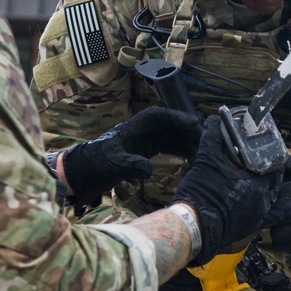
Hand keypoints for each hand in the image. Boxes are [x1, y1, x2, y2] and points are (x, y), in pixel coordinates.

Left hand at [61, 107, 200, 205]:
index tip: (193, 124)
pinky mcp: (145, 150)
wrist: (84, 174)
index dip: (177, 118)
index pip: (159, 116)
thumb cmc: (95, 165)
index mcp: (133, 127)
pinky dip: (180, 150)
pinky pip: (168, 146)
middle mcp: (141, 130)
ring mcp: (144, 140)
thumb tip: (150, 169)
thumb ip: (131, 165)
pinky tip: (191, 157)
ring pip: (171, 136)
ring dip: (187, 142)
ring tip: (203, 150)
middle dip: (188, 131)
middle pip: (169, 126)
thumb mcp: (113, 166)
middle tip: (206, 140)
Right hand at [174, 116, 280, 265]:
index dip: (273, 158)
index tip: (266, 152)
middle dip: (271, 174)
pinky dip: (267, 209)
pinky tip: (257, 203)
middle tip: (261, 165)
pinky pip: (268, 218)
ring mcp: (258, 218)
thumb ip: (213, 137)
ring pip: (275, 202)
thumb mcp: (206, 160)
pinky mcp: (250, 229)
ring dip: (271, 191)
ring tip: (260, 182)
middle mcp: (263, 203)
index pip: (277, 167)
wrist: (192, 228)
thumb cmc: (200, 196)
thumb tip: (215, 120)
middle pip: (277, 184)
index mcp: (259, 186)